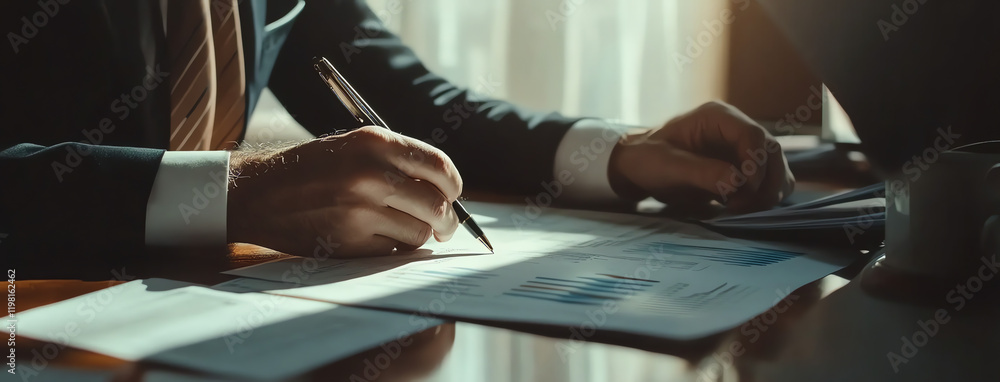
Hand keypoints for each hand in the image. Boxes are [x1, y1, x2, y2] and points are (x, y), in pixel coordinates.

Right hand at [226, 126, 462, 256]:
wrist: (259, 193)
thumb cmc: (314, 169)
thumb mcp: (355, 147)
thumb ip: (399, 162)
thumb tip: (447, 192)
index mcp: (375, 143)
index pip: (439, 166)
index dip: (453, 186)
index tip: (453, 195)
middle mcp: (371, 174)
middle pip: (437, 206)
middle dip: (446, 221)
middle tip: (443, 226)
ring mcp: (360, 210)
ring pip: (419, 233)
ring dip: (416, 235)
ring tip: (398, 227)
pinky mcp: (349, 241)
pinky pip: (394, 251)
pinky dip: (392, 248)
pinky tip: (374, 237)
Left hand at [608, 101, 793, 212]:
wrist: (640, 169)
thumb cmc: (648, 160)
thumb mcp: (668, 166)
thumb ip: (703, 173)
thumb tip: (738, 182)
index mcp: (718, 117)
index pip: (754, 135)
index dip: (756, 164)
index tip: (744, 190)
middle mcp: (736, 129)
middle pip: (772, 153)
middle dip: (765, 183)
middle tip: (740, 206)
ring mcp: (743, 149)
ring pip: (777, 170)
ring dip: (768, 193)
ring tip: (738, 208)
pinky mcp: (745, 169)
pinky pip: (770, 183)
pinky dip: (764, 198)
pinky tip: (739, 208)